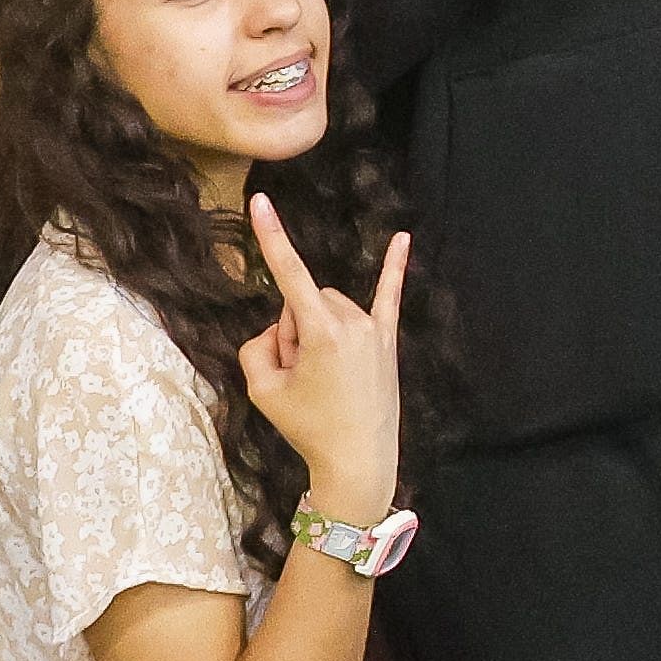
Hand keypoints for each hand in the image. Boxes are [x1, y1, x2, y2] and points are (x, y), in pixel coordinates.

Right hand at [240, 197, 405, 527]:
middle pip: (304, 302)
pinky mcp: (388, 341)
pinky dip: (395, 266)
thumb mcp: (263, 390)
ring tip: (321, 379)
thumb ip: (256, 347)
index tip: (260, 200)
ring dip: (316, 332)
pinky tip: (404, 237)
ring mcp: (375, 330)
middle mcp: (353, 321)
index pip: (288, 273)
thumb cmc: (309, 428)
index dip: (271, 235)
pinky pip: (391, 296)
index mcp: (322, 330)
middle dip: (292, 330)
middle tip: (299, 376)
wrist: (358, 461)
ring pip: (330, 308)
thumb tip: (276, 329)